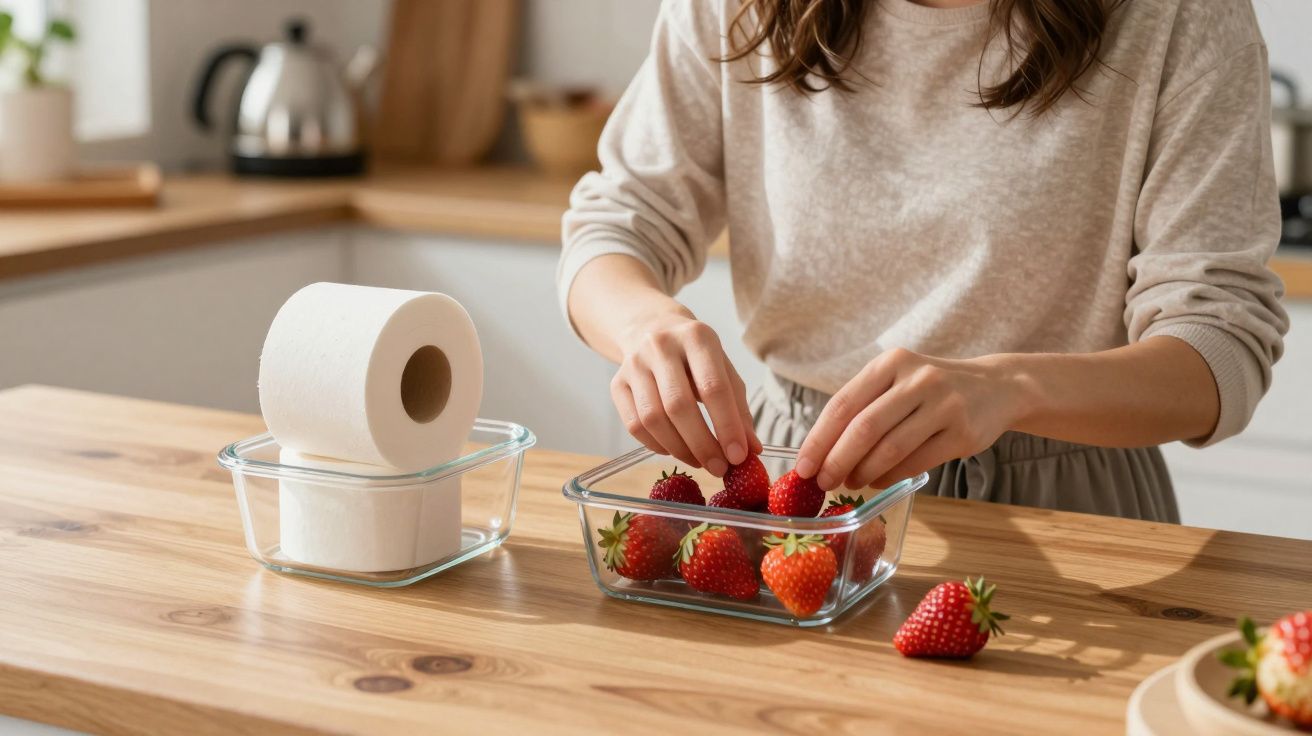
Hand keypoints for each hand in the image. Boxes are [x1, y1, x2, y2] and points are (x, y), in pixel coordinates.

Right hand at [610, 312, 761, 475]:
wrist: (651, 329)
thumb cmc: (696, 356)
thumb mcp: (723, 370)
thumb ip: (739, 408)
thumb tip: (751, 450)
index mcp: (696, 337)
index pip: (713, 387)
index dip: (727, 426)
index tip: (738, 456)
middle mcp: (660, 346)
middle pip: (678, 405)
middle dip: (702, 444)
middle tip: (719, 468)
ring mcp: (634, 364)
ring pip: (652, 418)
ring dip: (679, 449)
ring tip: (699, 461)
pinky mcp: (617, 383)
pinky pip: (634, 425)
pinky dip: (657, 446)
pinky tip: (675, 449)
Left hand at [796, 348, 1027, 490]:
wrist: (997, 387)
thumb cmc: (931, 390)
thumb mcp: (897, 380)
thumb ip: (863, 406)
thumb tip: (820, 452)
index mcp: (890, 363)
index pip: (843, 404)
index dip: (818, 439)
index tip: (802, 467)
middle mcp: (917, 379)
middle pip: (864, 428)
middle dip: (836, 461)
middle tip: (821, 483)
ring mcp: (943, 404)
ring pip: (890, 448)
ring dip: (863, 472)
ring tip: (849, 483)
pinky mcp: (962, 432)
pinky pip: (917, 462)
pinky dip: (890, 477)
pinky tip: (877, 481)